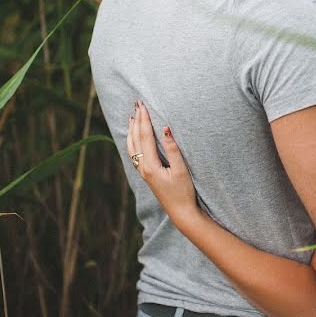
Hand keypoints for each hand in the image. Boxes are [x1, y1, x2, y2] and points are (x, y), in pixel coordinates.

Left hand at [127, 101, 199, 225]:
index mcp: (150, 165)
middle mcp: (142, 167)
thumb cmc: (183, 191)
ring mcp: (142, 172)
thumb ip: (173, 149)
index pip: (144, 136)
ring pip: (132, 146)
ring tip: (132, 117)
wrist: (180, 211)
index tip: (143, 105)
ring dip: (131, 130)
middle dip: (136, 120)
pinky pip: (134, 153)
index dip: (144, 119)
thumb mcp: (181, 169)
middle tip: (137, 104)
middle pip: (136, 139)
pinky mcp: (145, 174)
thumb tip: (165, 128)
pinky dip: (132, 141)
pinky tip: (134, 137)